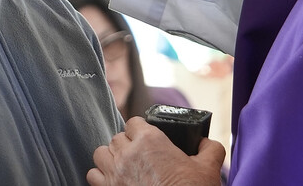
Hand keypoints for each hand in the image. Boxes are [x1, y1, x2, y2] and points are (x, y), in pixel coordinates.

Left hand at [86, 117, 224, 185]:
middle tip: (139, 157)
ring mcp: (115, 172)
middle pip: (116, 138)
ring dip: (110, 158)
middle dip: (126, 145)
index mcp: (150, 140)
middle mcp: (128, 153)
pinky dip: (101, 177)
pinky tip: (114, 181)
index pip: (134, 122)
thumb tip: (207, 142)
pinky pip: (93, 175)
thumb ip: (210, 149)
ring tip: (123, 167)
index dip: (140, 130)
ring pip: (101, 153)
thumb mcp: (208, 168)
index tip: (146, 139)